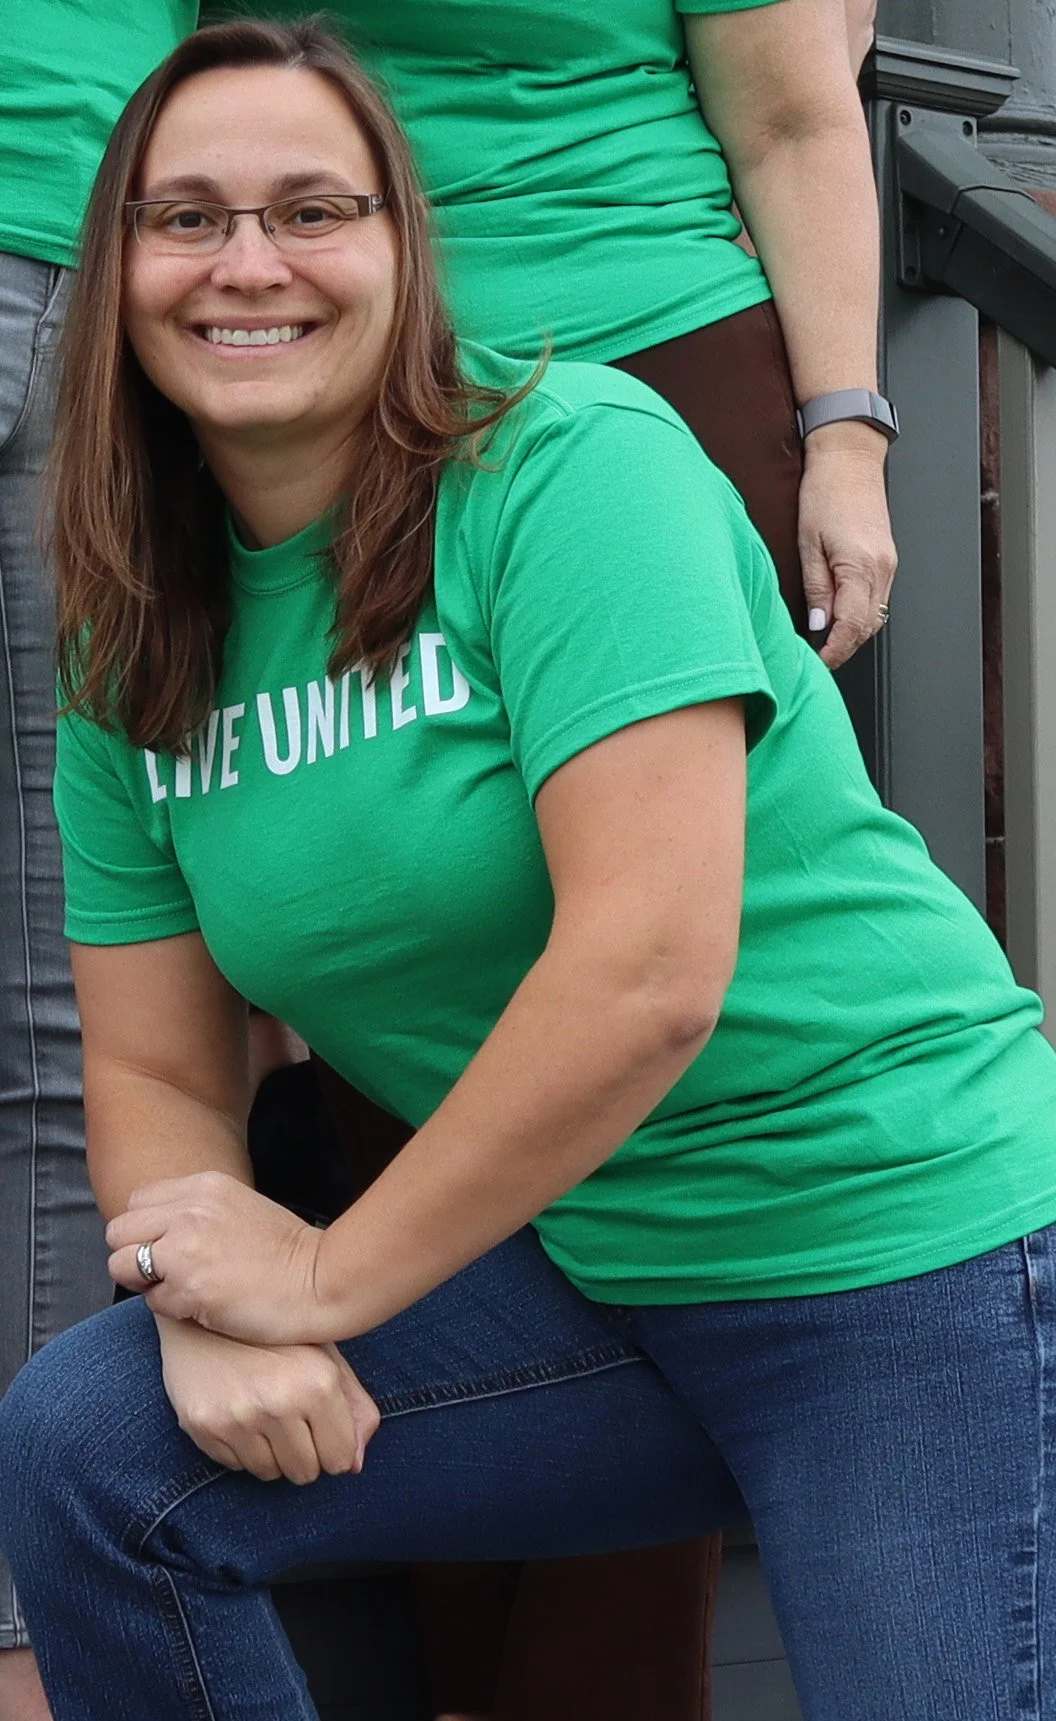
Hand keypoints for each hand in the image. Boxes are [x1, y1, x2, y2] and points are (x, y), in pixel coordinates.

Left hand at [106, 1171, 328, 1343]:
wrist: (322, 1281)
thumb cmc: (289, 1253)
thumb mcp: (241, 1207)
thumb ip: (200, 1211)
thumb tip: (161, 1230)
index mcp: (203, 1186)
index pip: (137, 1202)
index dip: (147, 1231)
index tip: (170, 1249)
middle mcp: (188, 1210)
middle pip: (118, 1230)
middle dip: (135, 1256)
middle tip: (167, 1274)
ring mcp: (185, 1247)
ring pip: (120, 1264)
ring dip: (145, 1283)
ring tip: (181, 1290)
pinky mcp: (188, 1287)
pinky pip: (150, 1301)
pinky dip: (171, 1309)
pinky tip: (205, 1307)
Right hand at [156, 1314, 378, 1483]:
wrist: (205, 1315)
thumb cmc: (276, 1337)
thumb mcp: (326, 1357)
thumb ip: (354, 1407)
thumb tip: (355, 1465)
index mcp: (317, 1382)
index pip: (340, 1459)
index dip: (333, 1447)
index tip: (321, 1429)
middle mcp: (279, 1402)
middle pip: (306, 1473)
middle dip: (303, 1453)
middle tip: (291, 1420)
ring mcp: (239, 1416)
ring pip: (270, 1473)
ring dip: (271, 1453)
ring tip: (264, 1414)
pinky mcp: (204, 1426)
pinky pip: (235, 1467)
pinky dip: (241, 1449)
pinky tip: (238, 1412)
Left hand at [797, 425, 896, 669]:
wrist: (849, 458)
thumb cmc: (825, 492)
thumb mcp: (808, 543)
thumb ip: (816, 588)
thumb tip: (819, 624)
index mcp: (861, 566)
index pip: (853, 626)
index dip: (836, 650)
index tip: (819, 662)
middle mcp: (882, 569)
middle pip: (868, 626)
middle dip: (844, 647)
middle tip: (818, 657)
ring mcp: (889, 564)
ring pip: (875, 615)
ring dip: (852, 632)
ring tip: (825, 640)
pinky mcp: (887, 559)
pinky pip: (877, 598)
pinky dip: (860, 613)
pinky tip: (839, 614)